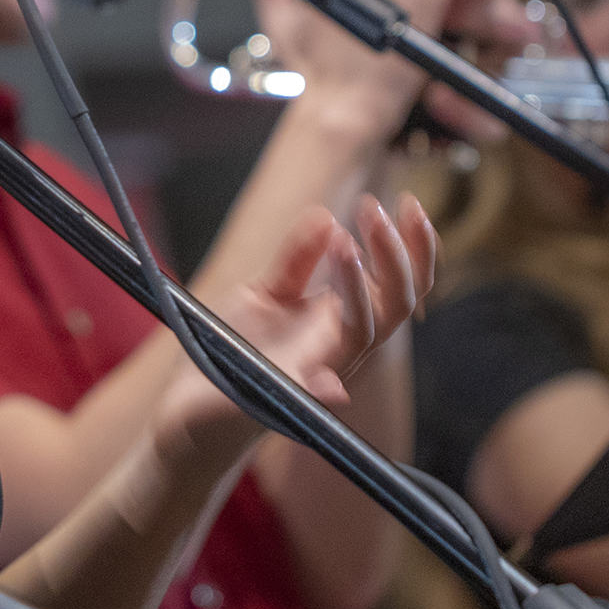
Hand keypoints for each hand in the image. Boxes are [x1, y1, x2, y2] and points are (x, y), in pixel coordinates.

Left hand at [162, 194, 438, 451]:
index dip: (415, 246)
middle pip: (398, 304)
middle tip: (373, 209)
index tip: (410, 201)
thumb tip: (325, 215)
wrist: (193, 407)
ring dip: (359, 285)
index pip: (401, 283)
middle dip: (395, 255)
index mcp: (344, 320)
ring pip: (365, 332)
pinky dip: (326, 389)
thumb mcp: (266, 292)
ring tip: (344, 243)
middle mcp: (342, 347)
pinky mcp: (282, 400)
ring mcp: (317, 375)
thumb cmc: (235, 350)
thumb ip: (297, 258)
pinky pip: (312, 397)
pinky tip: (333, 382)